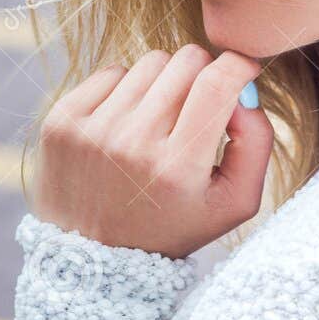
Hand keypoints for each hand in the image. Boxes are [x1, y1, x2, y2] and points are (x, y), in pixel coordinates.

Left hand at [27, 45, 274, 258]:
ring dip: (163, 85)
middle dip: (202, 76)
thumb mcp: (232, 204)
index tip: (242, 69)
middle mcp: (132, 145)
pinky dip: (126, 91)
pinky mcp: (62, 120)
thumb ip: (255, 144)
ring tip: (158, 125)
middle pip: (186, 62)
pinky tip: (125, 127)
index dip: (238, 64)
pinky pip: (111, 72)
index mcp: (177, 169)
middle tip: (197, 109)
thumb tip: (244, 90)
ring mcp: (92, 130)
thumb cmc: (172, 226)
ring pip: (150, 62)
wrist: (91, 257)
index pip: (217, 82)